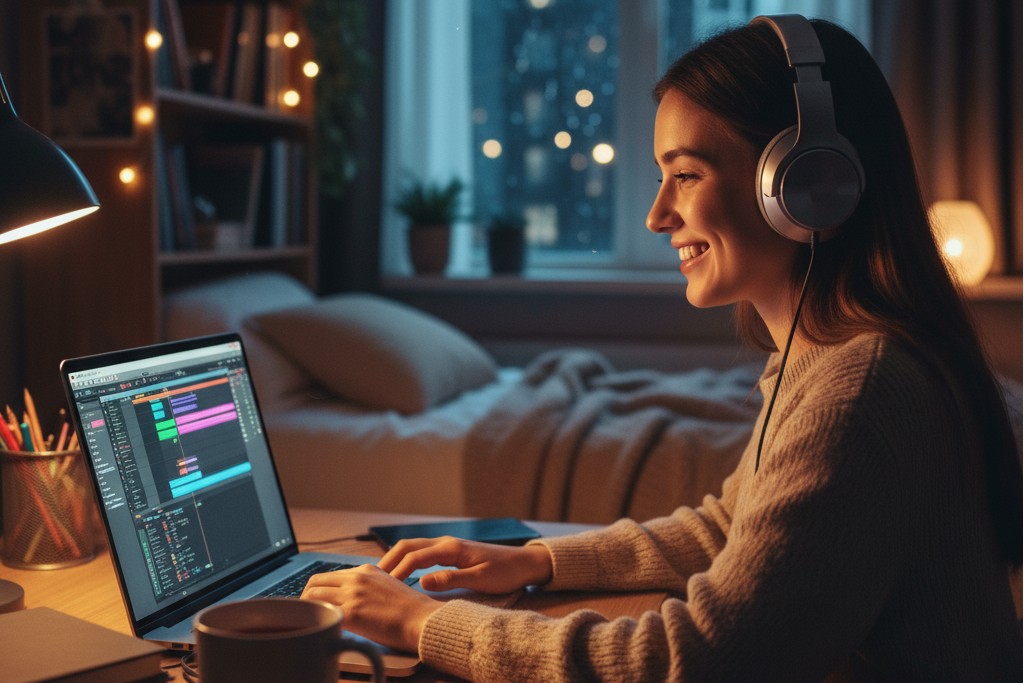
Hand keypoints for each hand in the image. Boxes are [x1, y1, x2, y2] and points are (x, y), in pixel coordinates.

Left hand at [301, 564, 442, 652]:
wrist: (422, 619)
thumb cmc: (410, 610)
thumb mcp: (387, 587)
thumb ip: (367, 588)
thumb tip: (351, 599)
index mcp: (366, 570)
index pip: (330, 575)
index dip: (319, 590)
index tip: (316, 602)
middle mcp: (356, 578)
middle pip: (316, 582)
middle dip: (307, 597)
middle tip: (308, 613)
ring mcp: (352, 594)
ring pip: (313, 595)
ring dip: (308, 609)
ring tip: (311, 622)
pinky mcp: (351, 612)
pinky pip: (322, 613)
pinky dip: (317, 620)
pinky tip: (319, 629)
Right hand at [377, 537, 553, 594]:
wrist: (524, 563)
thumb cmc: (505, 572)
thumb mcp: (480, 579)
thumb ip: (451, 579)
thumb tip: (421, 582)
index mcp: (451, 548)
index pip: (415, 556)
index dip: (397, 570)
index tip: (384, 586)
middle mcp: (446, 542)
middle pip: (409, 546)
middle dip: (389, 559)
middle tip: (373, 578)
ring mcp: (448, 545)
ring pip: (414, 547)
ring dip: (396, 558)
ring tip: (381, 575)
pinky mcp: (451, 552)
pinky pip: (422, 552)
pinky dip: (407, 559)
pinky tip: (402, 572)